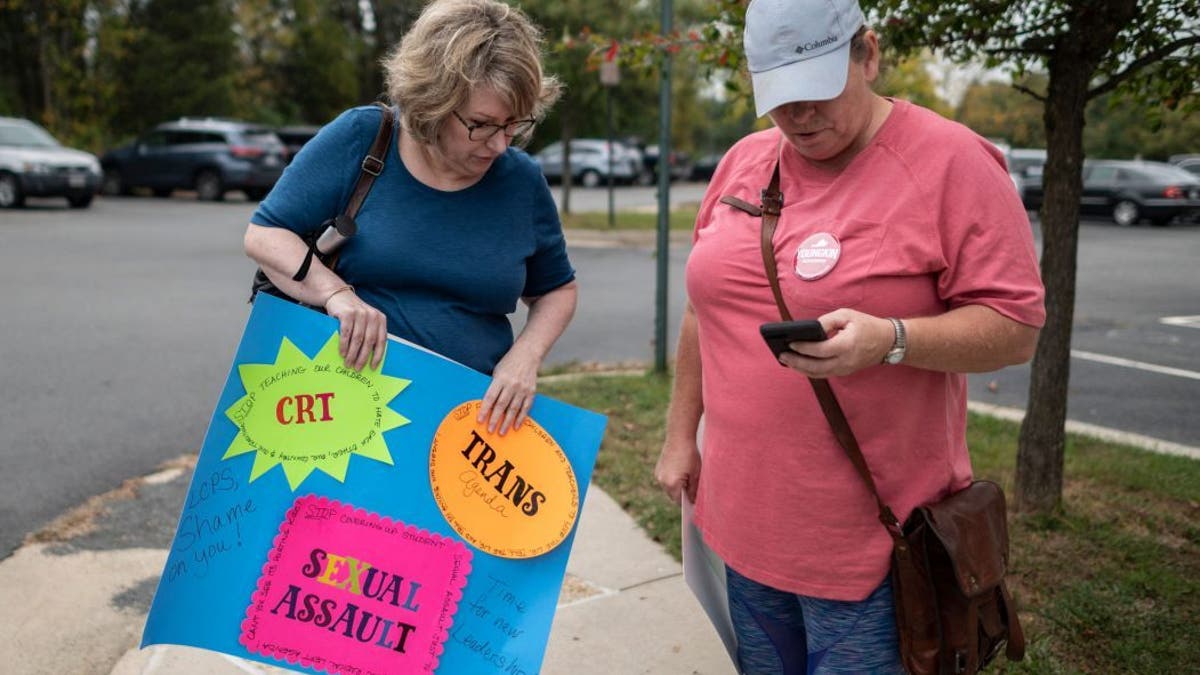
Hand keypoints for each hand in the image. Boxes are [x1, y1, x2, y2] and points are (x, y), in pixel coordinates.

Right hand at [324, 288, 387, 370]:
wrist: (339, 296)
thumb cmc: (354, 313)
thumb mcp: (367, 321)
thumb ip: (371, 334)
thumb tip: (370, 358)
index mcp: (380, 319)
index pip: (381, 340)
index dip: (378, 355)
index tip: (372, 367)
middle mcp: (372, 315)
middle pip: (369, 342)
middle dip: (363, 358)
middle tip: (357, 368)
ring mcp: (360, 314)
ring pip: (357, 339)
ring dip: (352, 354)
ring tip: (348, 364)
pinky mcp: (347, 314)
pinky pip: (346, 333)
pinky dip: (344, 345)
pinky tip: (342, 353)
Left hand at [478, 345, 538, 434]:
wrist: (527, 354)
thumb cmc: (508, 364)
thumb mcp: (497, 371)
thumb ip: (493, 387)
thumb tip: (487, 405)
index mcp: (500, 378)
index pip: (490, 397)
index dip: (485, 410)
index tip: (480, 421)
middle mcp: (511, 384)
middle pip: (501, 405)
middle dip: (495, 419)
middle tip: (490, 431)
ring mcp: (522, 388)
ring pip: (513, 409)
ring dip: (507, 422)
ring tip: (502, 432)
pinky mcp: (531, 391)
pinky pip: (526, 407)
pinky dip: (521, 418)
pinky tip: (516, 426)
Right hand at [655, 438, 700, 504]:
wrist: (679, 436)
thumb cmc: (690, 454)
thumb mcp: (695, 474)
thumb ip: (693, 490)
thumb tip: (692, 500)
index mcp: (672, 484)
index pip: (679, 501)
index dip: (687, 502)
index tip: (694, 503)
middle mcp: (662, 481)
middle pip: (672, 495)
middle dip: (681, 495)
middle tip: (693, 490)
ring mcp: (658, 475)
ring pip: (668, 488)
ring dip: (676, 487)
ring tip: (687, 480)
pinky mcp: (658, 469)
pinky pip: (665, 480)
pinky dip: (671, 480)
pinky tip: (680, 473)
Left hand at [777, 308, 893, 376]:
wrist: (887, 342)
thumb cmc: (866, 325)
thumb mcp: (847, 315)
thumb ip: (827, 320)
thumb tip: (809, 329)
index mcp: (847, 345)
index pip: (821, 350)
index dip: (804, 347)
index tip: (790, 343)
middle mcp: (845, 361)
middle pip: (816, 367)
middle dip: (797, 362)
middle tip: (781, 355)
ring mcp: (845, 369)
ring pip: (818, 374)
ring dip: (800, 369)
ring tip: (786, 360)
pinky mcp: (844, 372)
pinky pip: (824, 374)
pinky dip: (809, 371)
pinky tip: (798, 364)